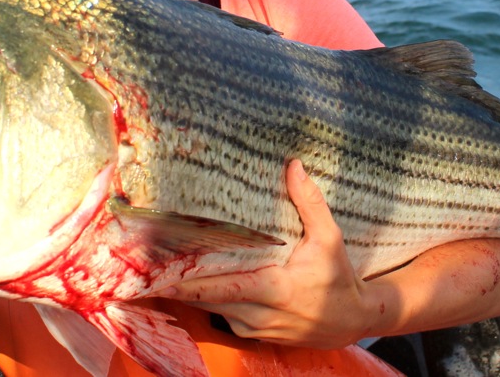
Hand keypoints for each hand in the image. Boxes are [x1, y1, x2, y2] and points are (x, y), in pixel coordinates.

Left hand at [164, 159, 379, 347]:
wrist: (353, 322)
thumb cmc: (340, 279)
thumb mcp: (330, 239)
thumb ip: (310, 203)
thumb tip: (293, 166)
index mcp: (275, 290)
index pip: (222, 287)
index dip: (188, 281)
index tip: (160, 270)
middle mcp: (259, 314)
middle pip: (206, 299)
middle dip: (176, 282)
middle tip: (146, 262)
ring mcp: (253, 328)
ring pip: (210, 309)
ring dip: (187, 290)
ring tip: (158, 268)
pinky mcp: (252, 334)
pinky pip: (220, 315)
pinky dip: (205, 299)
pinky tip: (188, 281)